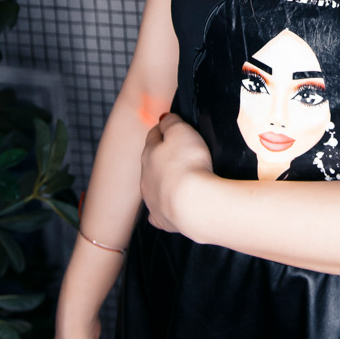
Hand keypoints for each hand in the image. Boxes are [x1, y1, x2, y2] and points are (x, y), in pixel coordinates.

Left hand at [141, 113, 212, 233]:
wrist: (193, 204)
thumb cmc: (188, 163)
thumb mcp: (181, 131)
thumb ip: (171, 122)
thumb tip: (164, 119)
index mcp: (149, 154)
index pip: (153, 136)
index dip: (163, 129)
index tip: (171, 126)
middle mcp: (146, 177)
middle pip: (151, 162)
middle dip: (160, 156)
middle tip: (176, 152)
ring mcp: (152, 200)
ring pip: (153, 186)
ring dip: (162, 181)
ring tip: (176, 179)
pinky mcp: (163, 219)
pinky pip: (159, 213)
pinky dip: (163, 209)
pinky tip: (169, 208)